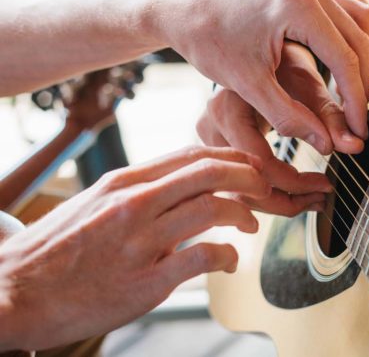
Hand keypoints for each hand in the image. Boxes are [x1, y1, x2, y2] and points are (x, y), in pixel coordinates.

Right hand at [0, 147, 269, 351]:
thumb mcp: (93, 203)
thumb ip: (137, 192)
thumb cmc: (55, 251)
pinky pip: (204, 256)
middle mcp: (134, 203)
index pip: (191, 155)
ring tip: (252, 223)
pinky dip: (227, 255)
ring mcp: (141, 240)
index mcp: (124, 182)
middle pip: (209, 172)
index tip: (249, 165)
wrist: (13, 292)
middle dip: (249, 176)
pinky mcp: (147, 280)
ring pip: (213, 208)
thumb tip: (179, 186)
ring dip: (243, 213)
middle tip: (266, 187)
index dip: (230, 157)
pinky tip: (230, 260)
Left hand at [152, 0, 368, 149]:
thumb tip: (327, 144)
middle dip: (362, 83)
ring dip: (361, 57)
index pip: (346, 61)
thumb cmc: (208, 41)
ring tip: (353, 94)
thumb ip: (290, 116)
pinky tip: (343, 58)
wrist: (181, 8)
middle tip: (357, 119)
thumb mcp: (248, 85)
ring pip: (359, 20)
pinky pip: (345, 5)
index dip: (356, 101)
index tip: (360, 130)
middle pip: (359, 40)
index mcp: (298, 7)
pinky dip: (350, 33)